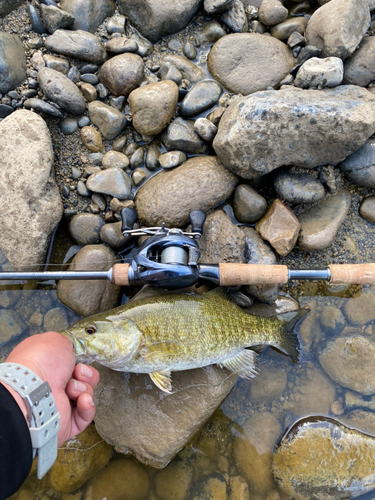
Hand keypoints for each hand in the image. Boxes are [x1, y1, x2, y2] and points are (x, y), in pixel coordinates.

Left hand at [3, 332, 99, 446]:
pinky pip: (86, 414)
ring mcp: (59, 405)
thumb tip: (70, 350)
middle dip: (85, 374)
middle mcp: (52, 386)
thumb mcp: (56, 340)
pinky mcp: (67, 423)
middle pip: (83, 379)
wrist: (35, 391)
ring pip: (86, 394)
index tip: (79, 359)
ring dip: (84, 389)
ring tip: (71, 389)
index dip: (79, 361)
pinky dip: (87, 406)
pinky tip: (82, 400)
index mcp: (47, 368)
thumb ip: (66, 344)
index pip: (71, 365)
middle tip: (76, 373)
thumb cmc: (42, 362)